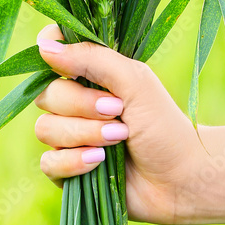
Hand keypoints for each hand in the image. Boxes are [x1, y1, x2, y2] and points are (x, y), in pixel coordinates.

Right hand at [34, 25, 204, 224]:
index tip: (62, 61)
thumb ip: (91, 59)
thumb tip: (44, 46)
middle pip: (47, 94)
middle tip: (118, 110)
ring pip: (45, 129)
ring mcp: (70, 136)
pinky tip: (100, 161)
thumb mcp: (133, 81)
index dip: (50, 50)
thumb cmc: (163, 123)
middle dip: (81, 105)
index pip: (52, 48)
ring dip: (83, 134)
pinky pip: (49, 162)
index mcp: (91, 73)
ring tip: (119, 138)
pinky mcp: (68, 170)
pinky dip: (74, 161)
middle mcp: (75, 102)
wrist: (180, 177)